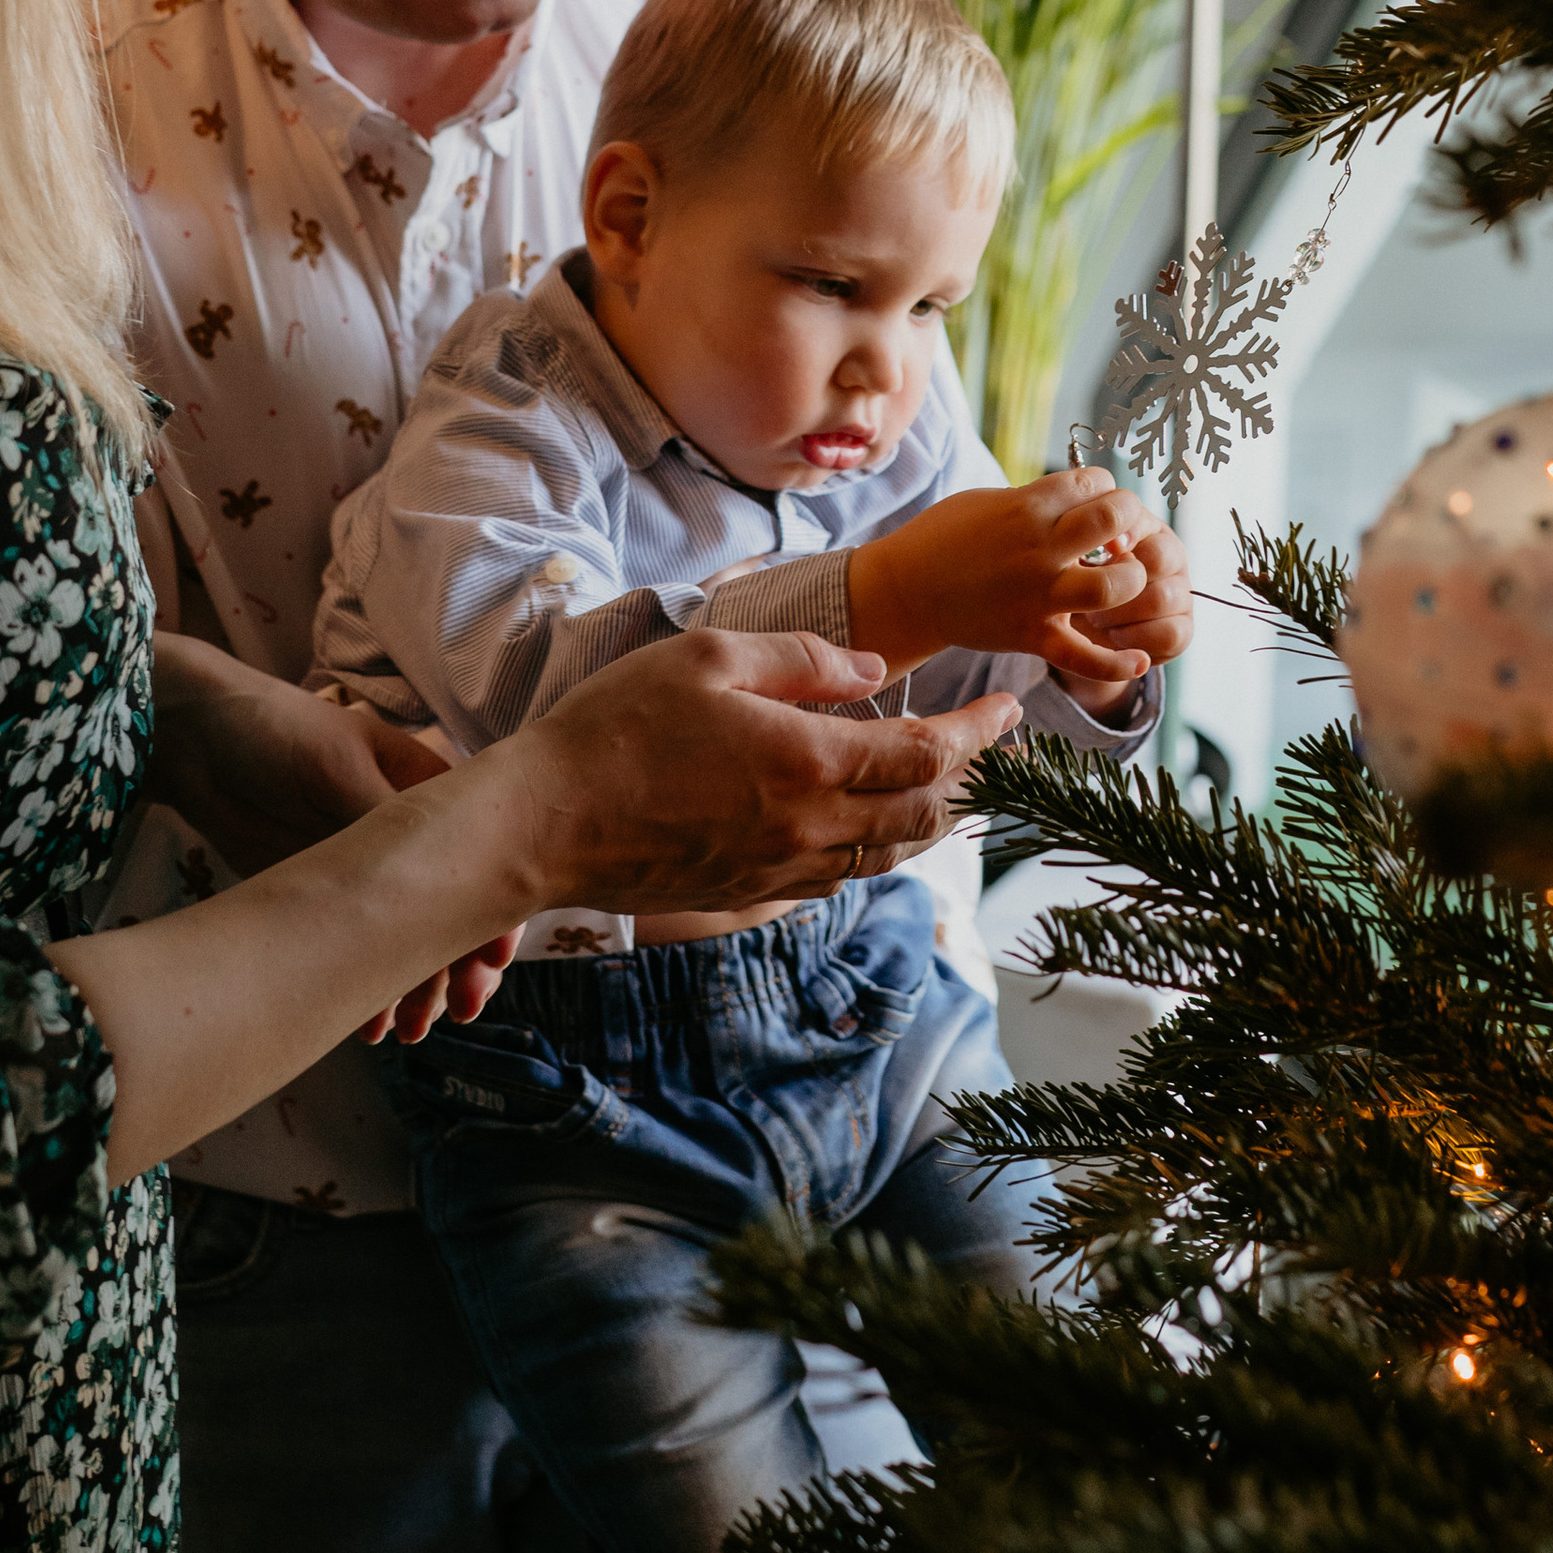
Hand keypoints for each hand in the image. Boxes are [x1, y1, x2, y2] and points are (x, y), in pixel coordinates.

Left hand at [147, 636, 513, 1041]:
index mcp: (432, 799)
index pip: (483, 859)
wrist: (194, 739)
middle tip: (454, 1012)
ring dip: (416, 986)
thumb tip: (442, 894)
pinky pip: (358, 952)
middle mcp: (411, 841)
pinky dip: (368, 988)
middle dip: (459, 964)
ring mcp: (367, 875)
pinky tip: (367, 1024)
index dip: (493, 912)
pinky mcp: (324, 900)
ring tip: (407, 1030)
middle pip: (453, 910)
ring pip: (408, 941)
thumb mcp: (340, 768)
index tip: (490, 966)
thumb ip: (391, 827)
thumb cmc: (279, 731)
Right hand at [496, 627, 1021, 913]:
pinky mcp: (747, 894)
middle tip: (988, 746)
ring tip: (947, 787)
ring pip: (887, 856)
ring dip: (929, 821)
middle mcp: (807, 828)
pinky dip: (874, 850)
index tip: (1009, 707)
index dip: (981, 732)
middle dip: (970, 780)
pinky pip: (837, 878)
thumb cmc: (617, 727)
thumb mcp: (709, 657)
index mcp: (807, 762)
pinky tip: (867, 826)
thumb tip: (874, 674)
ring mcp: (778, 871)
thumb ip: (802, 660)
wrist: (543, 823)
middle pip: (924, 816)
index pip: (930, 754)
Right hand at [845, 469, 1160, 678]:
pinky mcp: (1031, 636)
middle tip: (1118, 537)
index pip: (1095, 480)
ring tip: (1123, 580)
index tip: (1092, 503)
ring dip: (1131, 579)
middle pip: (1114, 519)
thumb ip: (1040, 500)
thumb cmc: (946, 537)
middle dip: (1129, 520)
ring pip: (1112, 586)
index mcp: (1027, 506)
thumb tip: (1088, 502)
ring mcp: (1037, 596)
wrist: (906, 590)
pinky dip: (1117, 665)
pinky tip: (1139, 659)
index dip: (1104, 488)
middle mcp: (1038, 549)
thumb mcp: (992, 501)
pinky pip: (1085, 657)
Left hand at [1051, 514, 1189, 716]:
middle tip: (1084, 592)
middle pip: (1157, 560)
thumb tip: (1113, 542)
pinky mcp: (1182, 631)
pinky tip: (1113, 635)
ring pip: (1161, 598)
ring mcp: (1181, 595)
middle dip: (1114, 580)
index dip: (1115, 541)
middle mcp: (1172, 559)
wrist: (1081, 620)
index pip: (1141, 524)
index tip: (1088, 555)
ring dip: (1120, 611)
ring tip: (1093, 616)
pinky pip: (1170, 634)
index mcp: (1149, 530)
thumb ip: (1092, 536)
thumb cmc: (1078, 576)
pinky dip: (1137, 637)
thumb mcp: (1078, 553)